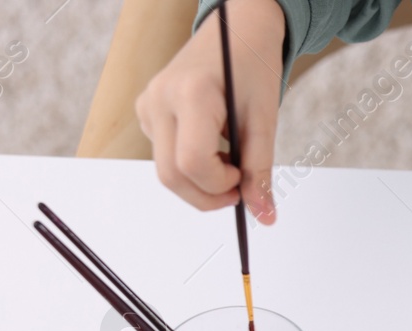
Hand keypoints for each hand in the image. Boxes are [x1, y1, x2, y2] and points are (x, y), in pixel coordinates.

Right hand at [136, 0, 285, 222]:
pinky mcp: (147, 112)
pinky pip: (165, 155)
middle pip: (171, 175)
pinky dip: (192, 165)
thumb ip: (261, 170)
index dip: (220, 185)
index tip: (244, 179)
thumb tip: (264, 216)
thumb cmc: (252, 68)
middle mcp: (159, 99)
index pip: (192, 163)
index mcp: (190, 94)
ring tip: (231, 159)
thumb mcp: (264, 121)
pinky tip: (214, 146)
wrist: (235, 31)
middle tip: (239, 189)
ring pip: (166, 170)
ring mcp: (148, 105)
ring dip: (201, 181)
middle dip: (207, 195)